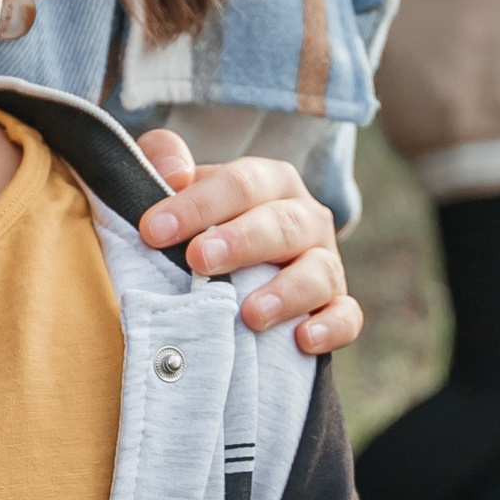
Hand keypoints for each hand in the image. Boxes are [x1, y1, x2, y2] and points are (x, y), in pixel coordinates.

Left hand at [133, 135, 359, 354]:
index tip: (153, 230)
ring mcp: (325, 263)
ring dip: (287, 292)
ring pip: (319, 271)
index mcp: (270, 182)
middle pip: (282, 224)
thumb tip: (171, 171)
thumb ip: (164, 159)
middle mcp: (304, 218)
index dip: (197, 204)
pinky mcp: (336, 306)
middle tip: (200, 259)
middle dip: (242, 241)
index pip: (240, 183)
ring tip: (251, 314)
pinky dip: (331, 327)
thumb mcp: (179, 186)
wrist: (233, 272)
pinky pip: (346, 316)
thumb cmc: (201, 224)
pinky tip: (303, 340)